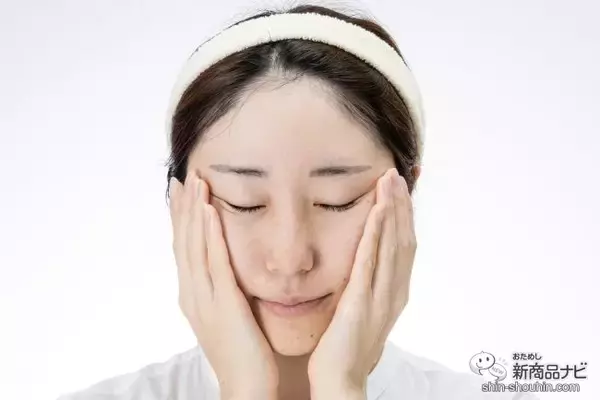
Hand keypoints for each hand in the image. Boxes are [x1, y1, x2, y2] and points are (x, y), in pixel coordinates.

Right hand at [169, 172, 277, 399]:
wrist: (246, 385)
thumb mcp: (226, 313)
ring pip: (194, 246)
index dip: (180, 218)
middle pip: (183, 241)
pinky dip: (210, 235)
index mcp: (193, 294)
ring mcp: (205, 298)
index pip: (183, 248)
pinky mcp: (224, 302)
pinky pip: (215, 262)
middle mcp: (192, 293)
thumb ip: (222, 289)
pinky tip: (209, 212)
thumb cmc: (242, 351)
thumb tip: (225, 268)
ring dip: (194, 212)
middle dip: (183, 208)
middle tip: (183, 176)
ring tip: (196, 182)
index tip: (181, 192)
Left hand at [308, 168, 415, 397]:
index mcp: (394, 295)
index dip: (404, 218)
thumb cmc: (345, 350)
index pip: (403, 248)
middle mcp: (394, 293)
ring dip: (392, 210)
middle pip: (403, 240)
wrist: (339, 381)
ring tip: (389, 181)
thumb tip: (361, 269)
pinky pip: (370, 260)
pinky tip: (377, 210)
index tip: (399, 192)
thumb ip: (366, 289)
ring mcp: (380, 296)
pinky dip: (376, 233)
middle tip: (397, 176)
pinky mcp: (361, 300)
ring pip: (392, 244)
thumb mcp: (362, 313)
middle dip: (401, 206)